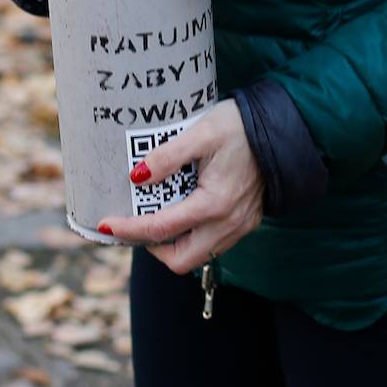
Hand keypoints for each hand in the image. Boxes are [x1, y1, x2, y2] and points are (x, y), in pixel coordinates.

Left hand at [97, 100, 263, 273]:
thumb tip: (137, 177)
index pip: (161, 229)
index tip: (105, 224)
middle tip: (135, 223)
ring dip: (172, 244)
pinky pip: (213, 244)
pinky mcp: (246, 222)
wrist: (281, 129)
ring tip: (155, 217)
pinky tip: (182, 212)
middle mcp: (228, 224)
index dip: (128, 229)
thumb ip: (168, 156)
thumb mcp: (202, 132)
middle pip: (180, 259)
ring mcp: (239, 226)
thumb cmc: (240, 126)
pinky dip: (192, 236)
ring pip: (198, 255)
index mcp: (214, 204)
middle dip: (152, 247)